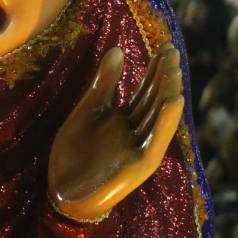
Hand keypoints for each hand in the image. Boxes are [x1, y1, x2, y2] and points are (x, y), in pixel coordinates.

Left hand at [48, 44, 183, 221]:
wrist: (62, 190)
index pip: (145, 89)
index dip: (155, 69)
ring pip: (159, 117)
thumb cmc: (74, 152)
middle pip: (154, 99)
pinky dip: (165, 121)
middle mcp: (136, 132)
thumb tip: (118, 50)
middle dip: (164, 76)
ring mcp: (139, 147)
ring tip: (175, 70)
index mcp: (125, 119)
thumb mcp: (87, 110)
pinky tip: (173, 101)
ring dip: (168, 94)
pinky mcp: (140, 164)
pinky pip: (156, 140)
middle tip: (172, 51)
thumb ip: (104, 83)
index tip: (165, 47)